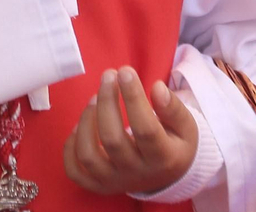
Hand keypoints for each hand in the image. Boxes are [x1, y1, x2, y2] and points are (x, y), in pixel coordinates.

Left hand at [63, 67, 197, 195]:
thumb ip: (173, 108)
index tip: (125, 71)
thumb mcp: (185, 126)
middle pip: (113, 139)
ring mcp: (115, 181)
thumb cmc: (175, 143)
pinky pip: (75, 171)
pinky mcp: (99, 185)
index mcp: (163, 158)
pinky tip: (79, 125)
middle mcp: (137, 173)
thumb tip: (157, 88)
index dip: (133, 98)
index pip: (145, 128)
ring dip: (86, 121)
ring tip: (94, 97)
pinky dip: (70, 147)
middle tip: (108, 75)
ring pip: (89, 156)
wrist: (169, 176)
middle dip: (107, 101)